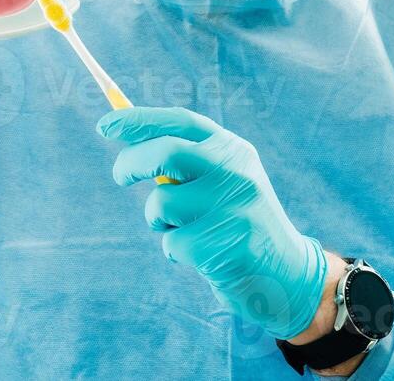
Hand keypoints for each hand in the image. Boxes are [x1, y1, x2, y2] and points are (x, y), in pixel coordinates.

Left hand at [98, 106, 328, 340]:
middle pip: (166, 152)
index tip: (106, 125)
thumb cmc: (238, 222)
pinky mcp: (226, 244)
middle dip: (131, 162)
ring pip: (162, 202)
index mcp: (233, 149)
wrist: (287, 274)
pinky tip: (202, 256)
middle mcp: (236, 171)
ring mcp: (233, 206)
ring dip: (157, 219)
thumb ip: (188, 161)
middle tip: (119, 175)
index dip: (139, 120)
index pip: (180, 122)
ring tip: (182, 229)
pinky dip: (174, 251)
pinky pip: (172, 242)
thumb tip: (130, 140)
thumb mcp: (223, 180)